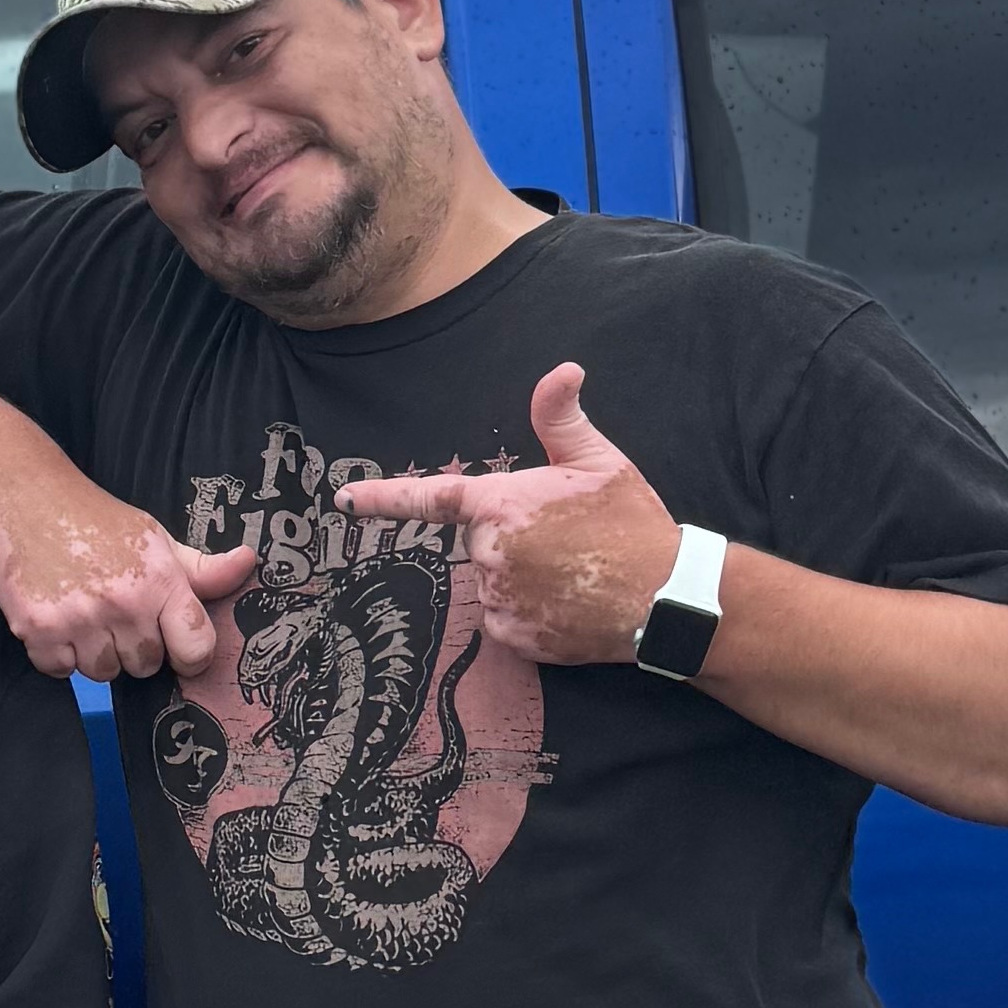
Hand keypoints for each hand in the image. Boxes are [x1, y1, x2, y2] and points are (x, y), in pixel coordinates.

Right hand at [0, 450, 258, 682]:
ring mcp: (79, 619)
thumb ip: (202, 568)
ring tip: (83, 613)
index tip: (176, 647)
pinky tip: (55, 618)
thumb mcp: (155, 539)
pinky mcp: (37, 630)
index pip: (195, 647)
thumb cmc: (96, 520)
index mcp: (160, 581)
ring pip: (102, 673)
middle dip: (132, 647)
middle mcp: (123, 604)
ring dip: (93, 652)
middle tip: (114, 612)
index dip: (190, 655)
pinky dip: (55, 653)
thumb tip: (250, 563)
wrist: (26, 497)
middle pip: (145, 666)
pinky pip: (60, 671)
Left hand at [339, 363, 681, 671]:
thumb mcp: (600, 462)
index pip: (428, 497)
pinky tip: (565, 604)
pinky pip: (504, 619)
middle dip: (511, 537)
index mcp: (501, 503)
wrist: (666, 596)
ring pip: (492, 581)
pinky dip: (528, 614)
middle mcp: (489, 553)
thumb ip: (562, 418)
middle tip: (565, 539)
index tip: (341, 500)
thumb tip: (562, 370)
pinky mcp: (511, 637)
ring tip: (572, 572)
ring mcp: (498, 598)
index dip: (380, 499)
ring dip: (520, 577)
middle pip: (478, 540)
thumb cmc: (632, 524)